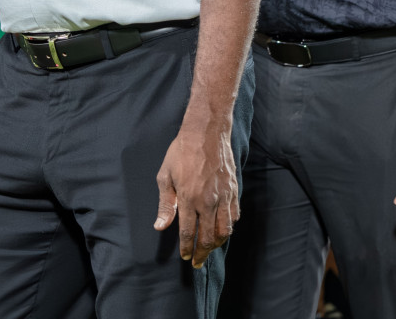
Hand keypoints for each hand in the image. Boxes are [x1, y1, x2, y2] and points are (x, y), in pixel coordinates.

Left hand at [154, 119, 238, 267]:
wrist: (206, 132)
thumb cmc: (181, 152)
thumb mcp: (165, 176)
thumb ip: (165, 204)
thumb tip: (160, 226)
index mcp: (189, 199)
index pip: (188, 233)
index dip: (187, 248)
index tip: (186, 257)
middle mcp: (208, 201)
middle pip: (207, 237)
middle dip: (202, 253)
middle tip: (198, 263)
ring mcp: (223, 196)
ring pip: (224, 230)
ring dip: (216, 244)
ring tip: (209, 249)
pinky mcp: (233, 190)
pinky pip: (234, 216)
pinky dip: (229, 227)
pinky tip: (222, 230)